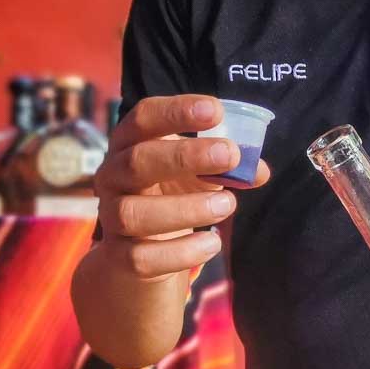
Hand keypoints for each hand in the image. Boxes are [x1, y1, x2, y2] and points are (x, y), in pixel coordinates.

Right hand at [94, 94, 268, 281]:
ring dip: (186, 208)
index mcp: (129, 143)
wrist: (142, 247)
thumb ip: (227, 167)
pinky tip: (212, 244)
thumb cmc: (172, 192)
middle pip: (136, 161)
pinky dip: (181, 252)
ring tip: (227, 205)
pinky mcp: (119, 256)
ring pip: (134, 213)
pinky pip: (142, 258)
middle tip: (229, 155)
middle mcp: (112, 175)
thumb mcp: (198, 172)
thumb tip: (259, 170)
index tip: (216, 111)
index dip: (176, 111)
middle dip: (185, 156)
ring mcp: (110, 217)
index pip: (143, 117)